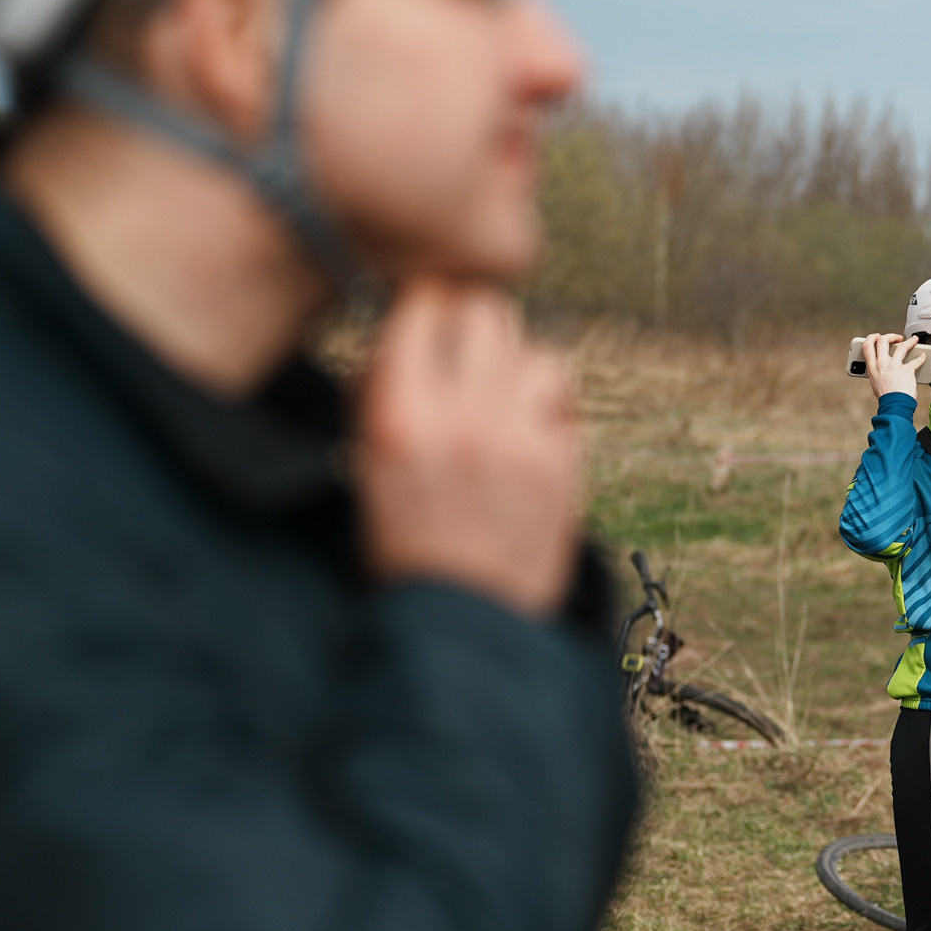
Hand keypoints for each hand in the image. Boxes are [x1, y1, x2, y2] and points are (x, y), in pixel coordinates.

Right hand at [357, 279, 582, 617]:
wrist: (459, 624)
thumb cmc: (404, 545)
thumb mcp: (366, 465)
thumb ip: (383, 393)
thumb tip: (410, 326)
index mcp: (399, 417)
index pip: (423, 307)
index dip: (428, 307)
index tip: (430, 319)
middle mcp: (461, 419)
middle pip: (487, 312)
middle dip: (476, 327)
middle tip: (469, 356)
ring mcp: (519, 441)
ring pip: (536, 351)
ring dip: (518, 369)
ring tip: (501, 403)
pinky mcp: (563, 466)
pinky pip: (564, 403)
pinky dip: (548, 412)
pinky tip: (529, 438)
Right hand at [857, 332, 922, 400]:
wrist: (894, 406)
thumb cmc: (886, 398)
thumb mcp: (875, 383)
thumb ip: (877, 372)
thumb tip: (881, 367)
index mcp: (872, 367)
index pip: (867, 346)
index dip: (872, 337)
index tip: (877, 336)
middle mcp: (882, 364)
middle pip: (883, 340)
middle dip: (890, 336)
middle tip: (896, 338)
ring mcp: (894, 366)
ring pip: (902, 346)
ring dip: (909, 341)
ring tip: (914, 340)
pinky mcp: (907, 370)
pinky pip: (915, 360)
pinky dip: (921, 357)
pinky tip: (923, 356)